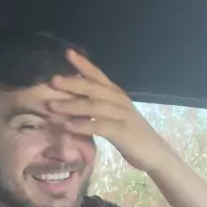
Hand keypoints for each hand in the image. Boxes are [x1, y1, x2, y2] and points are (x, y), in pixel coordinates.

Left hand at [49, 50, 169, 172]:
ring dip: (72, 105)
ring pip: (94, 106)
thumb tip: (70, 100)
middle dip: (72, 83)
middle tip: (53, 80)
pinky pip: (100, 126)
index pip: (98, 75)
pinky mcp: (122, 132)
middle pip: (94, 87)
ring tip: (52, 106)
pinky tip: (68, 126)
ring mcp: (122, 115)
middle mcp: (119, 100)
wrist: (154, 153)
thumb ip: (96, 106)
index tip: (67, 53)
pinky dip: (83, 125)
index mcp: (116, 94)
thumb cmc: (129, 134)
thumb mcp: (112, 115)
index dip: (84, 64)